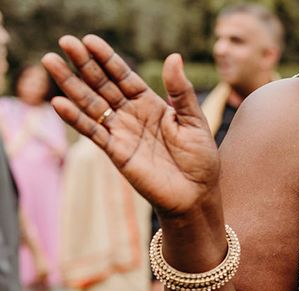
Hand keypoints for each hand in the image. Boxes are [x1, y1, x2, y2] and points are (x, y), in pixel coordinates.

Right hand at [41, 35, 219, 217]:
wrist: (196, 195)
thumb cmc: (200, 159)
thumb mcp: (195, 121)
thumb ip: (182, 92)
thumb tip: (174, 57)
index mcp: (151, 104)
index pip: (124, 76)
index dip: (107, 59)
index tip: (89, 40)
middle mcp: (132, 115)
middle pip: (103, 85)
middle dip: (84, 64)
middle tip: (64, 42)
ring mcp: (122, 133)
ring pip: (91, 104)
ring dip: (71, 85)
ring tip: (50, 62)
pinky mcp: (116, 153)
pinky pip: (93, 133)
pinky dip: (76, 119)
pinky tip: (59, 103)